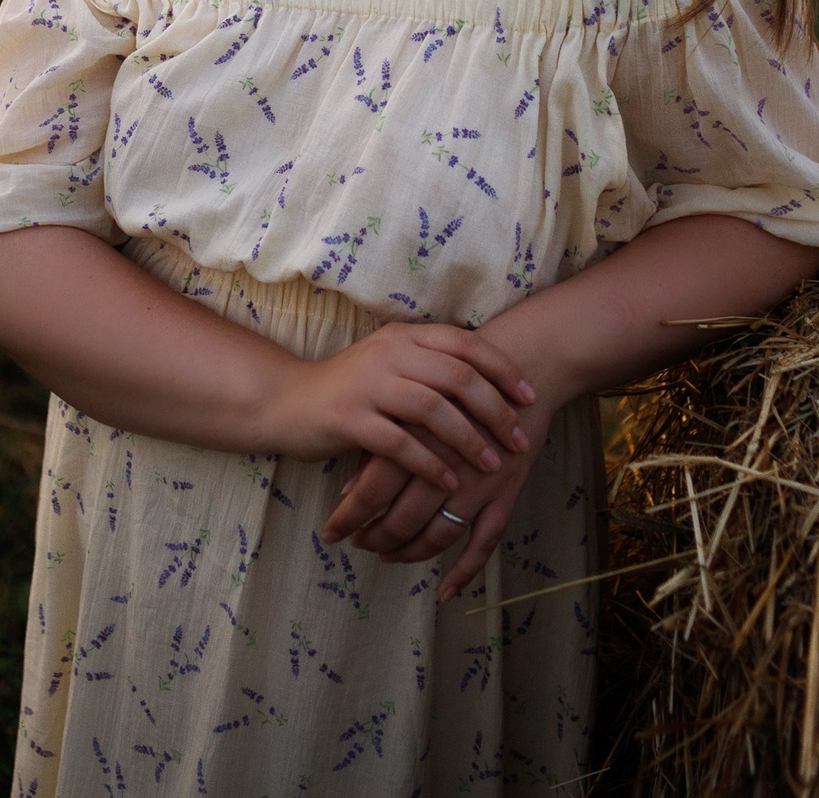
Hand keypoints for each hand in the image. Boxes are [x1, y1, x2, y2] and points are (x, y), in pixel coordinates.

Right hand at [262, 322, 535, 491]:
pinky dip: (431, 464)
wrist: (287, 401)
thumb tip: (492, 381)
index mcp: (405, 336)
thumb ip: (432, 364)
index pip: (466, 344)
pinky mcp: (349, 418)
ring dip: (469, 440)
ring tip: (491, 465)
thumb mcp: (392, 363)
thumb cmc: (351, 387)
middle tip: (518, 440)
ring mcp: (368, 385)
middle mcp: (389, 354)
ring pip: (433, 409)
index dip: (503, 370)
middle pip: (457, 377)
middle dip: (496, 411)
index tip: (530, 397)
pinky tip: (449, 482)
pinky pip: (400, 443)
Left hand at [321, 398, 553, 600]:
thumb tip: (349, 491)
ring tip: (389, 557)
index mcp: (416, 438)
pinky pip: (484, 544)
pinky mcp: (506, 494)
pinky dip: (463, 572)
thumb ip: (384, 444)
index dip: (348, 517)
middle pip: (402, 520)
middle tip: (359, 546)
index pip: (371, 492)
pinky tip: (445, 592)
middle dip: (375, 539)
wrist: (525, 366)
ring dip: (410, 553)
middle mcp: (445, 466)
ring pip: (437, 536)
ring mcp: (479, 485)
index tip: (330, 533)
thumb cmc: (460, 380)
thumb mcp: (416, 402)